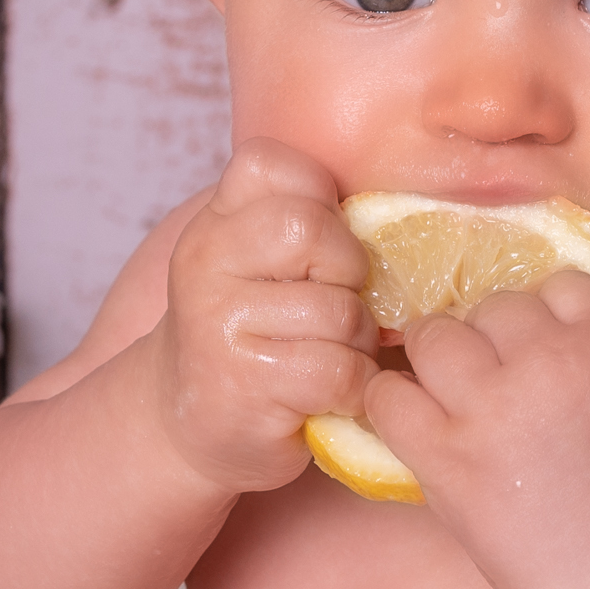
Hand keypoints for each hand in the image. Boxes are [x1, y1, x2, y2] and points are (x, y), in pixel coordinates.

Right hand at [149, 139, 377, 494]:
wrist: (190, 425)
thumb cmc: (253, 337)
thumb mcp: (260, 267)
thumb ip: (306, 227)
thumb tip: (398, 226)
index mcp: (215, 221)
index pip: (269, 163)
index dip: (319, 199)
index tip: (320, 246)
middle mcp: (205, 260)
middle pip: (311, 229)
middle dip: (350, 272)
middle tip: (340, 303)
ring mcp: (218, 320)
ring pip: (338, 310)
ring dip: (359, 342)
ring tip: (337, 355)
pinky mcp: (244, 381)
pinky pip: (337, 369)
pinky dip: (354, 388)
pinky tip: (333, 393)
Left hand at [363, 272, 589, 588]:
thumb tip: (561, 330)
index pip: (560, 285)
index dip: (549, 314)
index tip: (547, 347)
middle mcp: (545, 363)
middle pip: (493, 306)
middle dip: (494, 336)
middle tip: (498, 378)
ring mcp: (489, 409)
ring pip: (433, 335)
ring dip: (439, 357)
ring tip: (449, 391)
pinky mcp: (444, 458)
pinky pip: (388, 398)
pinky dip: (393, 403)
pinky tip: (412, 421)